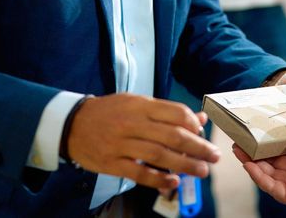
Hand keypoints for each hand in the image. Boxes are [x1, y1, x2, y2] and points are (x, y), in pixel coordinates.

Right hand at [65, 93, 218, 191]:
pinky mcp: (112, 163)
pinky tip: (173, 182)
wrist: (72, 124)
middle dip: (198, 148)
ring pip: (160, 155)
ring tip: (201, 171)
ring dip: (185, 165)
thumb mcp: (135, 104)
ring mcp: (121, 144)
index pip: (175, 113)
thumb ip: (166, 112)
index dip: (194, 125)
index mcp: (140, 105)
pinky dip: (159, 179)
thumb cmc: (109, 112)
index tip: (203, 134)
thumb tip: (199, 119)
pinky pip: (140, 173)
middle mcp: (132, 123)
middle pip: (173, 136)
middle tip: (214, 157)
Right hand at [234, 113, 285, 214]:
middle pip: (272, 163)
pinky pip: (271, 186)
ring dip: (252, 163)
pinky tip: (248, 164)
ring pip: (268, 174)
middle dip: (255, 154)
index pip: (283, 152)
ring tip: (238, 150)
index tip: (255, 133)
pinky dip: (259, 176)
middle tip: (239, 142)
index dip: (268, 144)